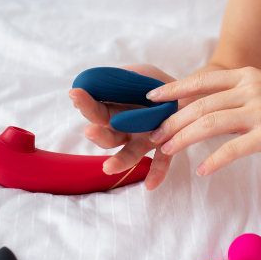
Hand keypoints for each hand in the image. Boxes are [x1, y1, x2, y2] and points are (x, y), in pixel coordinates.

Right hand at [69, 63, 176, 190]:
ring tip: (108, 168)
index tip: (74, 93)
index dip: (85, 103)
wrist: (186, 91)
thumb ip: (116, 80)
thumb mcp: (136, 73)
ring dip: (119, 162)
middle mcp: (127, 130)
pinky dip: (156, 174)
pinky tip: (151, 186)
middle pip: (108, 136)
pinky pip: (161, 162)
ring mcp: (145, 140)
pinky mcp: (165, 146)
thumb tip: (87, 87)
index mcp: (116, 113)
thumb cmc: (154, 84)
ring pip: (129, 153)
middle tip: (89, 130)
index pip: (96, 111)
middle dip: (98, 135)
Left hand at [146, 67, 260, 178]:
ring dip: (184, 138)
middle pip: (200, 104)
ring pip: (209, 123)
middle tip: (154, 135)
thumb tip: (211, 109)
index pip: (202, 80)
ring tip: (167, 151)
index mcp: (248, 75)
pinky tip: (202, 169)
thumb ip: (240, 95)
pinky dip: (214, 160)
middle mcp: (250, 89)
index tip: (152, 99)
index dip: (174, 89)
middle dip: (172, 121)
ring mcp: (260, 111)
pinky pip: (233, 148)